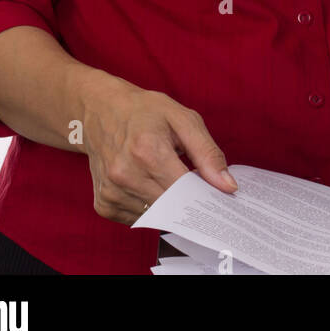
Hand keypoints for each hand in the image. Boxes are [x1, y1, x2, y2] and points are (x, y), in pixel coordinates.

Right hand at [77, 72, 235, 224]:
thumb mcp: (183, 119)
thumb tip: (228, 186)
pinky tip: (149, 185)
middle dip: (190, 200)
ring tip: (168, 178)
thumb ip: (208, 153)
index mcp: (147, 149)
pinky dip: (151, 207)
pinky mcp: (103, 204)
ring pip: (157, 216)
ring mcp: (111, 192)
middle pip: (172, 206)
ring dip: (169, 205)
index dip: (206, 194)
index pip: (186, 189)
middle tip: (198, 187)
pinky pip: (138, 219)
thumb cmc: (146, 112)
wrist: (101, 111)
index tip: (219, 195)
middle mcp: (125, 174)